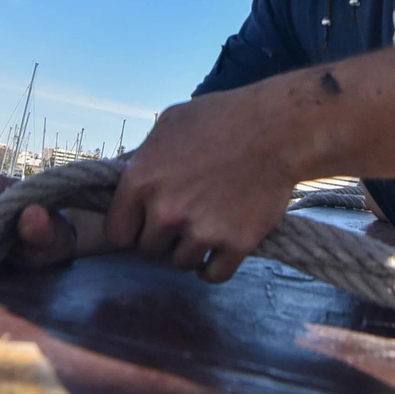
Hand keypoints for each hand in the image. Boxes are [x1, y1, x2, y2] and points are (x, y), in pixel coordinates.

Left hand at [105, 87, 297, 282]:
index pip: (117, 233)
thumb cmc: (221, 118)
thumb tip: (126, 178)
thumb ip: (143, 157)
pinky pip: (214, 275)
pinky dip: (215, 266)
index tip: (143, 226)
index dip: (130, 229)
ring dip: (190, 251)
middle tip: (183, 219)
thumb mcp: (169, 124)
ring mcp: (202, 231)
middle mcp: (167, 211)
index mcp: (142, 181)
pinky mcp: (236, 244)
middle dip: (162, 238)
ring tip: (206, 227)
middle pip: (148, 251)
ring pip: (181, 263)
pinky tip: (219, 250)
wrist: (277, 128)